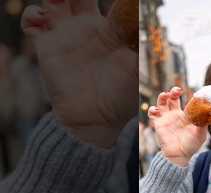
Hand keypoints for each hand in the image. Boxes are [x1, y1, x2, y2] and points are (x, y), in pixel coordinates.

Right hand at [21, 0, 137, 147]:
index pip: (114, 4)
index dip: (119, 0)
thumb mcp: (134, 67)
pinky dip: (31, 15)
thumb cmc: (121, 97)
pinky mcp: (47, 48)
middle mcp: (87, 29)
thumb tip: (138, 13)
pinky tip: (41, 21)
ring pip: (54, 2)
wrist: (96, 120)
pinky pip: (32, 22)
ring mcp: (66, 36)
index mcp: (112, 31)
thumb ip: (134, 40)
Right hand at [150, 87, 206, 166]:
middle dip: (173, 92)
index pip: (185, 101)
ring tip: (165, 95)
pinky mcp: (158, 124)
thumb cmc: (192, 145)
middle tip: (176, 91)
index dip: (185, 95)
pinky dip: (152, 109)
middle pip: (171, 98)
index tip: (188, 92)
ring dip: (162, 97)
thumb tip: (209, 113)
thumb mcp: (200, 134)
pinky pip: (152, 114)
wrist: (180, 155)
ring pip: (161, 103)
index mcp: (185, 114)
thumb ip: (203, 123)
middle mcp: (175, 114)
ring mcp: (166, 118)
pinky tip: (156, 111)